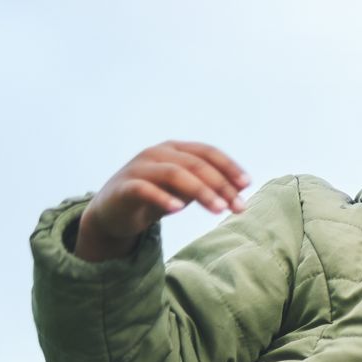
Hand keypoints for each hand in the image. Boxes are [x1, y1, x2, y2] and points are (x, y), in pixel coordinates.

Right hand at [73, 141, 250, 261]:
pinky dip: (162, 198)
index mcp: (175, 149)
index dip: (229, 167)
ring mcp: (139, 167)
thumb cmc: (156, 196)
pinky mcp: (124, 186)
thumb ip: (208, 186)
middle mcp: (157, 153)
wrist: (114, 212)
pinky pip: (144, 189)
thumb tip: (239, 191)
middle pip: (195, 164)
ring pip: (174, 173)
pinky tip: (178, 210)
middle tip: (238, 207)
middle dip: (221, 185)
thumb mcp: (185, 190)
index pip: (207, 152)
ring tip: (219, 210)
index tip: (247, 185)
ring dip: (200, 191)